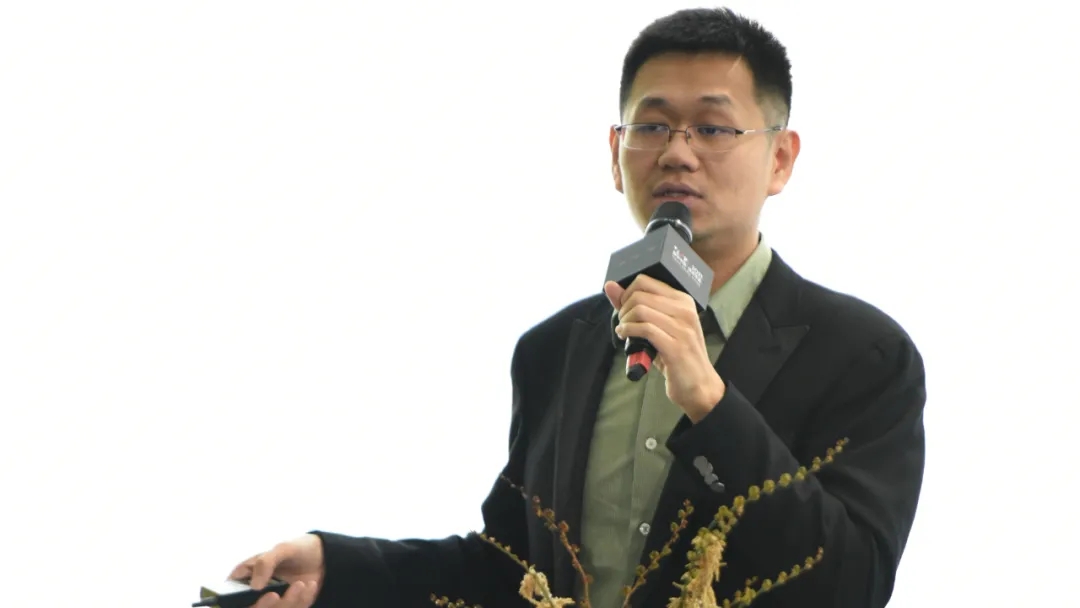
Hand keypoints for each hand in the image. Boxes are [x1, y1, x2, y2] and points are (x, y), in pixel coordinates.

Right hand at [228, 534, 324, 607]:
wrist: (322, 556)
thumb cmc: (296, 549)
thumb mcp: (282, 549)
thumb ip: (265, 563)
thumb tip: (254, 587)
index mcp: (245, 577)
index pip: (230, 595)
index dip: (234, 601)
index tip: (254, 595)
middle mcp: (255, 593)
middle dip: (263, 605)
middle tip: (275, 595)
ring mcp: (272, 603)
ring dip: (287, 602)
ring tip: (301, 584)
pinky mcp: (288, 607)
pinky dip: (302, 600)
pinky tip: (310, 586)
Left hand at [604, 275, 724, 421]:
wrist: (700, 387)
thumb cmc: (677, 356)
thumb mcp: (658, 326)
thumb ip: (634, 305)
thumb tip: (610, 286)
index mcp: (683, 300)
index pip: (646, 281)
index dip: (627, 293)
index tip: (624, 308)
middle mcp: (685, 310)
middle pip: (640, 294)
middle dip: (624, 308)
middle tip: (623, 322)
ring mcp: (682, 328)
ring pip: (641, 310)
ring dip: (625, 321)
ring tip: (625, 331)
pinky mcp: (676, 347)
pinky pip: (644, 329)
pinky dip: (628, 331)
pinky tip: (626, 337)